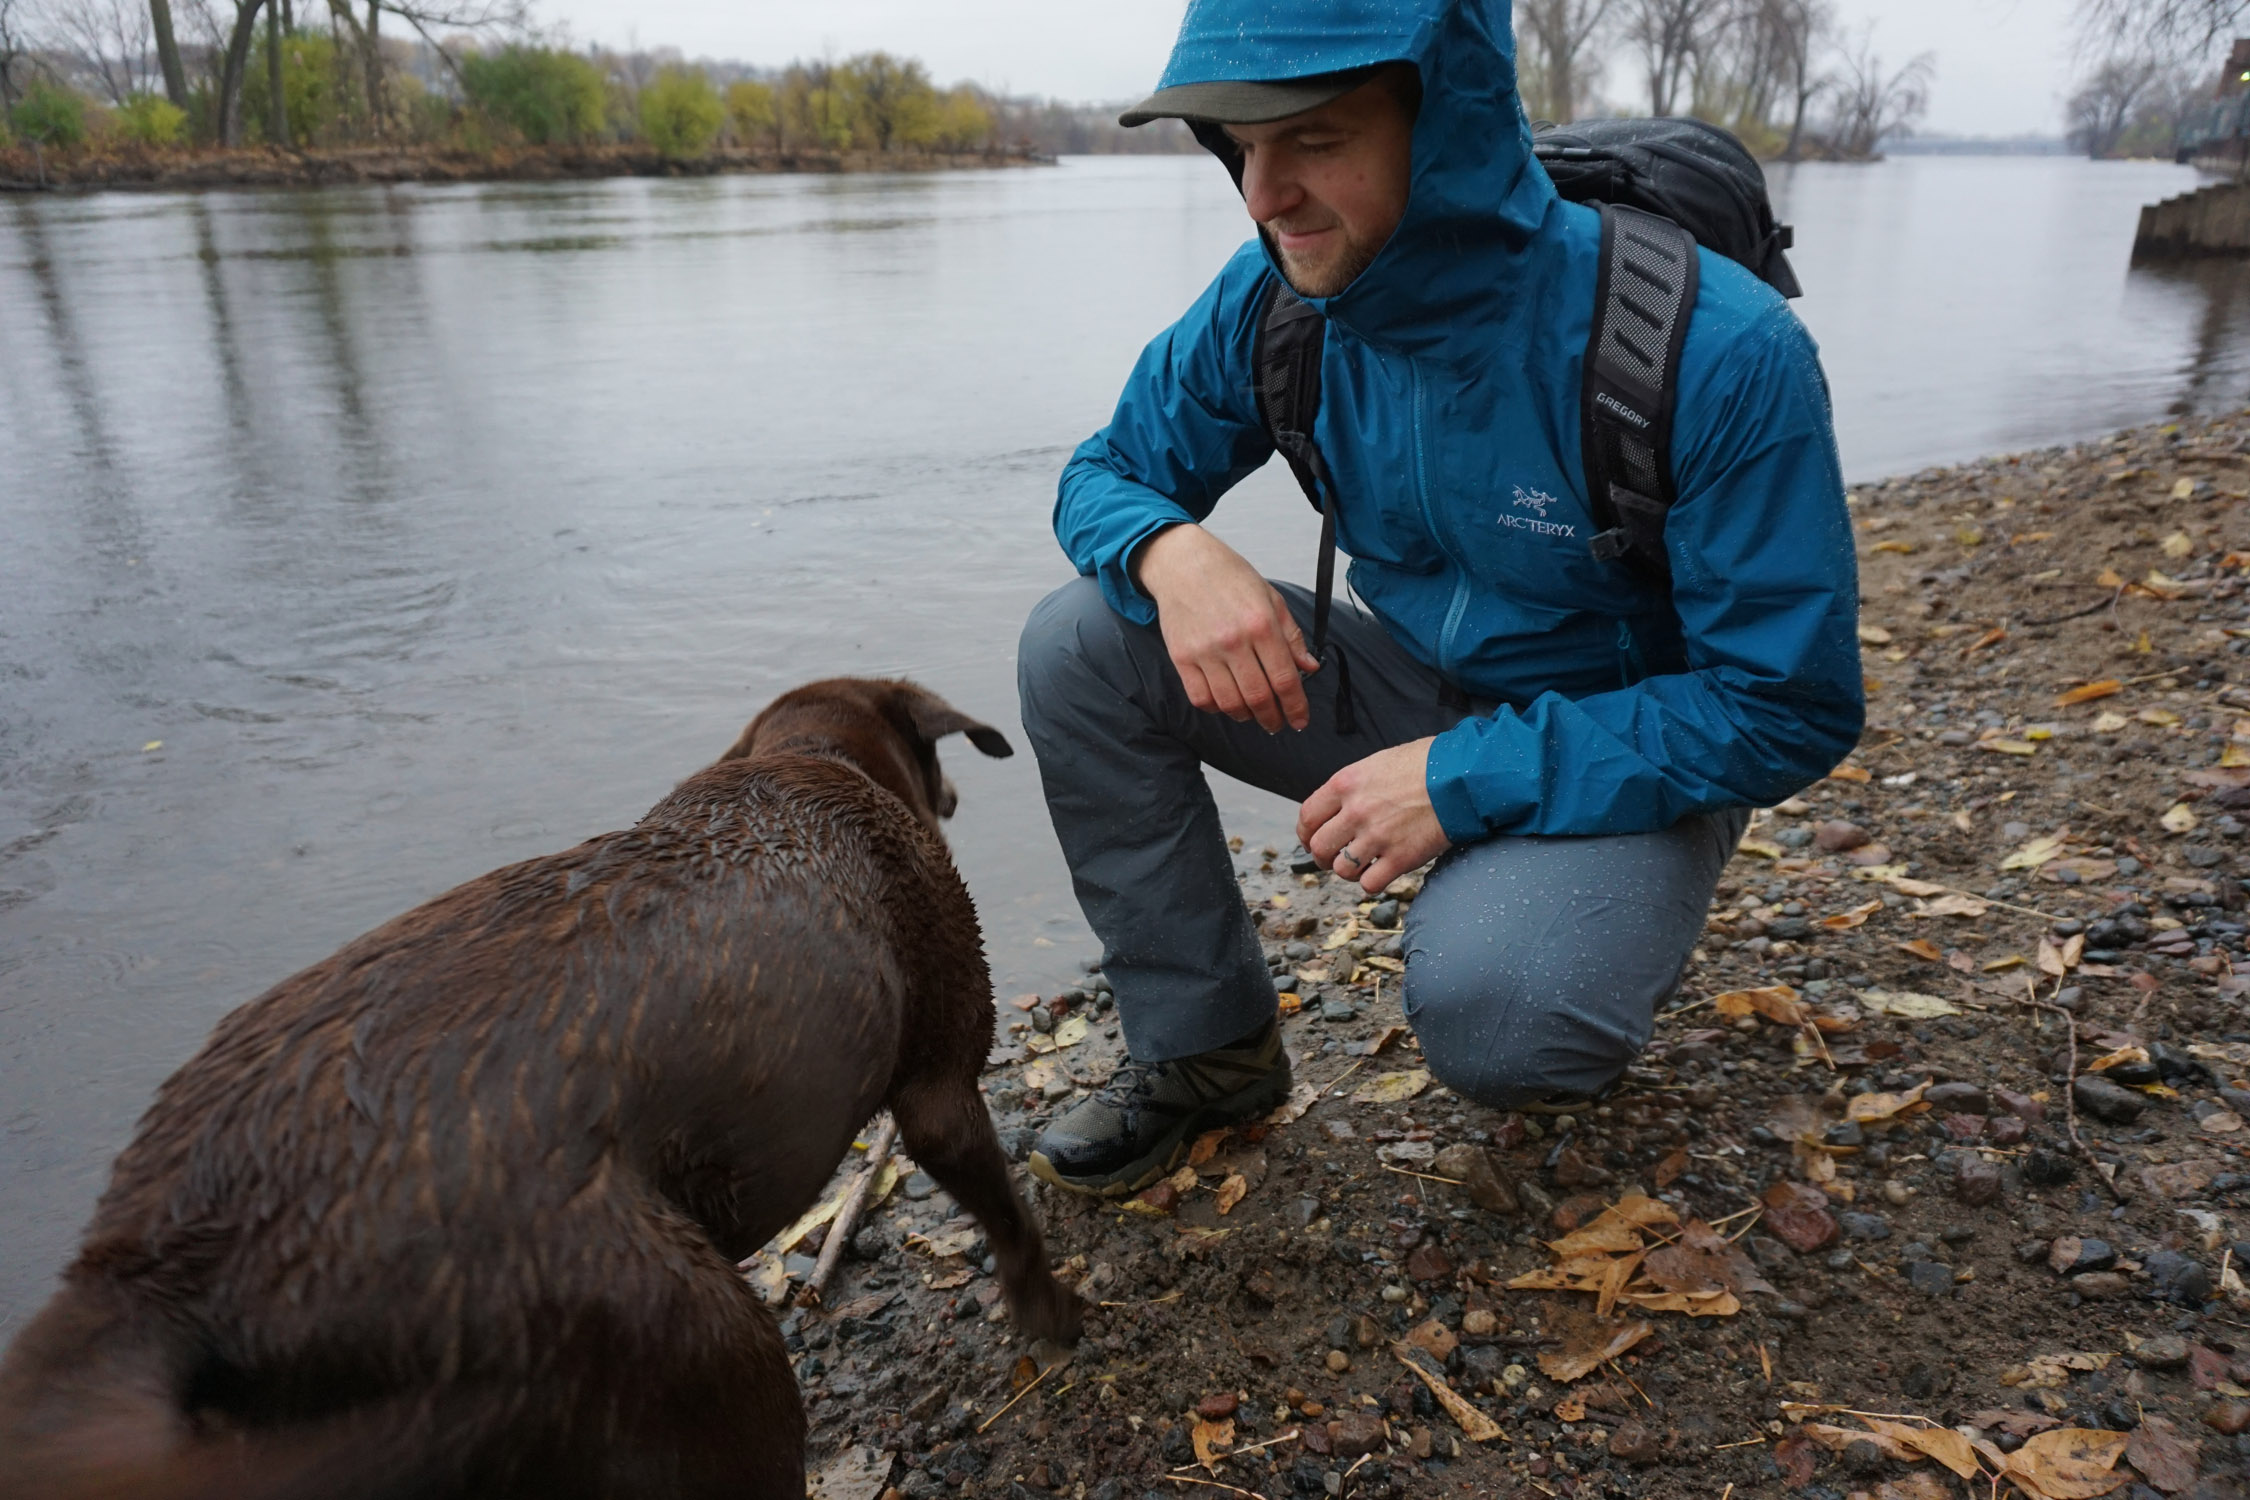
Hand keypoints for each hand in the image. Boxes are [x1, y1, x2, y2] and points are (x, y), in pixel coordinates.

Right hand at [1135, 524, 1319, 732]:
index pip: (1285, 679)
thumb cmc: (1229, 577)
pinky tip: (1225, 702)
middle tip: (1277, 724)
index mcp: (1262, 624)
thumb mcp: (1271, 598)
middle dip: (1273, 718)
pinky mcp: (1181, 657)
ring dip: (1246, 716)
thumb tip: (1310, 668)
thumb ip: (1291, 636)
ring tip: (1253, 714)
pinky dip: (1216, 708)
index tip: (1300, 720)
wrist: (1183, 563)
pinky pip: (1200, 698)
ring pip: (1230, 703)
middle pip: (1258, 697)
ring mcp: (1205, 651)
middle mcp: (1234, 641)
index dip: (1296, 707)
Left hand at [1297, 738, 1450, 893]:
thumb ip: (1354, 786)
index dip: (1306, 833)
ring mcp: (1377, 837)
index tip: (1311, 839)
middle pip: (1319, 847)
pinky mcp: (1400, 858)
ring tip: (1362, 863)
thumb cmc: (1426, 764)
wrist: (1463, 777)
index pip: (1307, 816)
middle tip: (1334, 857)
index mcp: (1346, 783)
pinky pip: (1369, 884)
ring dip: (1349, 870)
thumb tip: (1339, 806)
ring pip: (1341, 869)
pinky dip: (1372, 882)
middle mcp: (1356, 811)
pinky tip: (1382, 871)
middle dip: (1323, 856)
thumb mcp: (1379, 763)